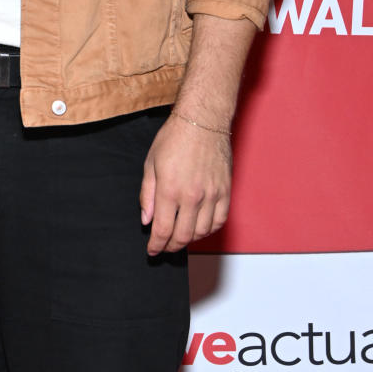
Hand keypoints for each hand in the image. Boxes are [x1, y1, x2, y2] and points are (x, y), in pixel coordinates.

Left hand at [139, 112, 231, 255]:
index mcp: (170, 189)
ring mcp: (212, 195)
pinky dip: (209, 229)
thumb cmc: (174, 138)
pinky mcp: (226, 191)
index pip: (163, 229)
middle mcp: (193, 196)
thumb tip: (146, 220)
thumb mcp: (150, 164)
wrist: (203, 121)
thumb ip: (147, 195)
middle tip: (164, 248)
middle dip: (171, 246)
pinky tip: (199, 228)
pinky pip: (219, 220)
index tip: (152, 251)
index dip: (156, 245)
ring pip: (202, 232)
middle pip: (183, 236)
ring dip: (189, 240)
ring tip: (180, 237)